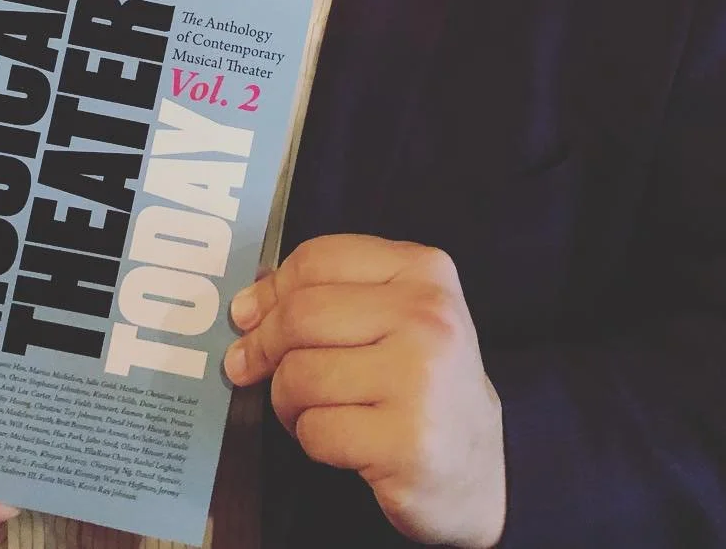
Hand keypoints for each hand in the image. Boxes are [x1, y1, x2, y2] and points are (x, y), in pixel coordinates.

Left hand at [224, 235, 504, 548]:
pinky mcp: (407, 442)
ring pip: (300, 375)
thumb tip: (246, 308)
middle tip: (252, 367)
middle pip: (300, 315)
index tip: (248, 316)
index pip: (317, 259)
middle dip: (264, 346)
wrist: (479, 466)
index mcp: (423, 270)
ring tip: (312, 408)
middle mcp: (428, 317)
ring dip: (287, 400)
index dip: (271, 289)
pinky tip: (341, 440)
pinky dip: (310, 438)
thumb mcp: (392, 314)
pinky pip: (315, 430)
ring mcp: (421, 379)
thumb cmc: (419, 380)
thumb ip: (327, 295)